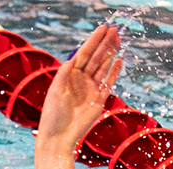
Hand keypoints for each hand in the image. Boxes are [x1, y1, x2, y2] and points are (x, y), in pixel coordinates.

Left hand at [35, 24, 123, 157]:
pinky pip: (108, 83)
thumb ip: (64, 74)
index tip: (103, 28)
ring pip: (103, 67)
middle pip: (95, 57)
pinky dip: (114, 72)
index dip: (93, 40)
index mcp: (69, 75)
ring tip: (118, 40)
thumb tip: (72, 58)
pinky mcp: (98, 100)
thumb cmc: (53, 114)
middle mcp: (81, 79)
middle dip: (104, 43)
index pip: (84, 53)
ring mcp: (90, 89)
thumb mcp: (56, 91)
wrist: (59, 136)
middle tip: (114, 30)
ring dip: (110, 54)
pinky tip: (119, 61)